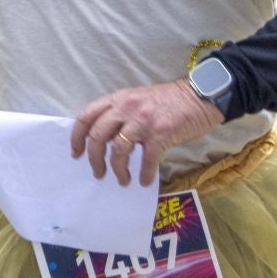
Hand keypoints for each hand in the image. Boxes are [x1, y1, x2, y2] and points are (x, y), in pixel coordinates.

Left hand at [71, 80, 224, 188]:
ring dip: (118, 170)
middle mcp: (126, 108)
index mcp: (117, 99)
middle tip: (98, 173)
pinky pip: (147, 159)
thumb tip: (105, 141)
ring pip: (119, 150)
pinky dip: (144, 173)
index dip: (77, 137)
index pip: (86, 117)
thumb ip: (119, 116)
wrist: (200, 96)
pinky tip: (144, 181)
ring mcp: (143, 120)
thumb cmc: (168, 101)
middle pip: (98, 136)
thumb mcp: (137, 100)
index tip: (76, 154)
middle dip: (94, 159)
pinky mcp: (162, 133)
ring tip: (122, 180)